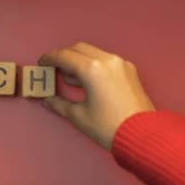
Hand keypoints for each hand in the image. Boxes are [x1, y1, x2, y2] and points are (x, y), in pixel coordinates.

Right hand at [38, 42, 154, 149]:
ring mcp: (120, 63)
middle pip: (79, 49)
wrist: (143, 135)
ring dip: (79, 60)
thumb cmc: (108, 127)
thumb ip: (59, 104)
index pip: (64, 56)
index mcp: (92, 69)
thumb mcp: (79, 116)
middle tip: (55, 70)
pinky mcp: (129, 70)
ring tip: (70, 78)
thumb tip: (46, 100)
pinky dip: (94, 64)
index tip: (41, 64)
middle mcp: (107, 60)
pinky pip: (106, 60)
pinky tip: (88, 81)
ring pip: (93, 52)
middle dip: (64, 57)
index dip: (49, 59)